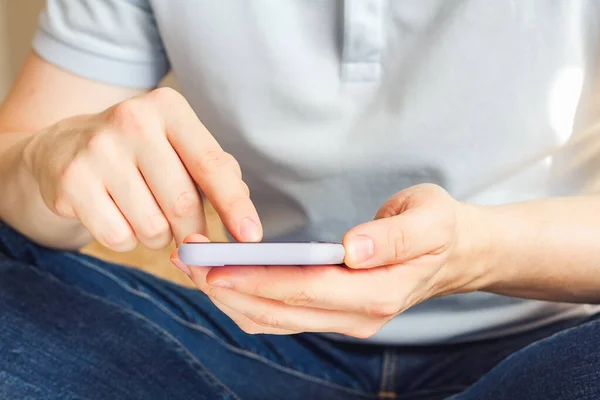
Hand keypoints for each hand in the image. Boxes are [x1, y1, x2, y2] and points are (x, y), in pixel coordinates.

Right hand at [23, 88, 261, 250]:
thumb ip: (218, 175)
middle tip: (191, 237)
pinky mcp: (72, 181)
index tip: (251, 237)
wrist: (64, 147)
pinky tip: (117, 215)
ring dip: (159, 236)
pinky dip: (127, 240)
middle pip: (183, 203)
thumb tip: (243, 225)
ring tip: (145, 213)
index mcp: (169, 108)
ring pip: (152, 227)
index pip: (211, 164)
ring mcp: (97, 149)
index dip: (235, 205)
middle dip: (194, 233)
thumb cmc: (142, 153)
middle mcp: (133, 120)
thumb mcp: (180, 147)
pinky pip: (119, 238)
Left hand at [175, 184, 486, 337]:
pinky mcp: (331, 313)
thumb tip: (352, 250)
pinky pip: (279, 315)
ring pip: (273, 319)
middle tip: (189, 260)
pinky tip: (223, 278)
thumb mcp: (430, 219)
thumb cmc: (440, 228)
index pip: (308, 290)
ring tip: (195, 267)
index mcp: (379, 292)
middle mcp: (356, 316)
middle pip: (280, 311)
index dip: (260, 280)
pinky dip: (246, 299)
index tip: (217, 267)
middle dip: (230, 289)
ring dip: (230, 296)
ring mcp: (342, 320)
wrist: (453, 255)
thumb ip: (394, 236)